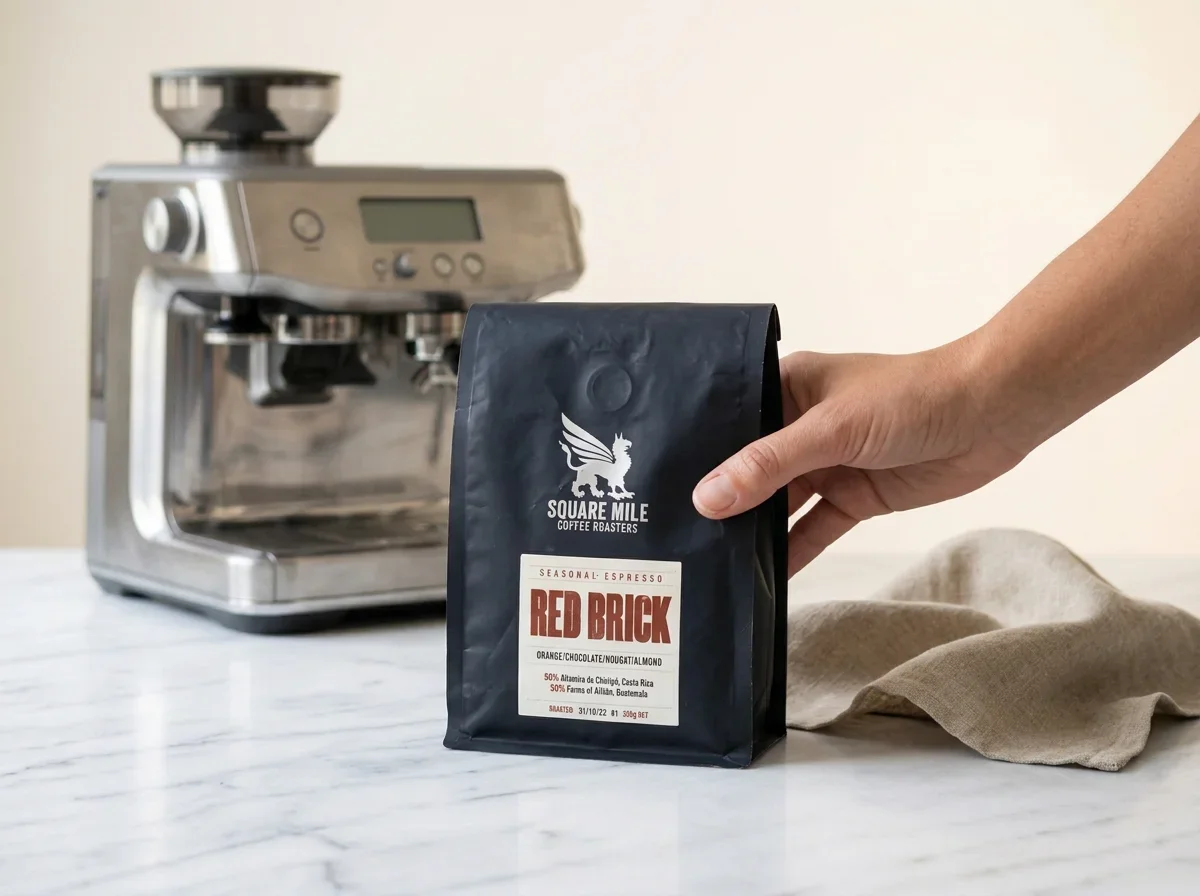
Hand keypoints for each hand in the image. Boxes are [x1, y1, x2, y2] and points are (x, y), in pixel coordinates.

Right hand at [691, 340, 1026, 575]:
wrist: (993, 414)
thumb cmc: (911, 397)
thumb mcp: (830, 429)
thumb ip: (768, 465)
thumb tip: (706, 499)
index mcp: (787, 388)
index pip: (729, 422)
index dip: (696, 453)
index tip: (655, 486)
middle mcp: (799, 426)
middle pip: (749, 469)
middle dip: (719, 499)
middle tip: (671, 535)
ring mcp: (826, 463)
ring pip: (778, 503)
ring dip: (752, 530)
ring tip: (707, 561)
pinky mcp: (854, 497)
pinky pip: (812, 529)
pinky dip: (791, 553)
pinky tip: (761, 579)